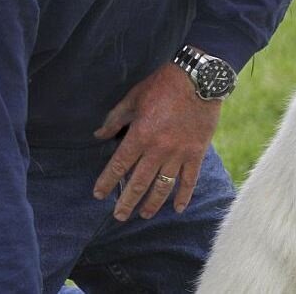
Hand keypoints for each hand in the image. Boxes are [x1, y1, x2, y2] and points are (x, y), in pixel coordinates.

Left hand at [92, 62, 221, 221]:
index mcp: (140, 134)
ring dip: (152, 204)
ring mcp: (178, 154)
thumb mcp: (134, 97)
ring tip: (144, 215)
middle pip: (139, 182)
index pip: (119, 165)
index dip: (107, 182)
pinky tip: (178, 208)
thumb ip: (115, 119)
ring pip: (163, 187)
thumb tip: (99, 135)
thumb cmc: (162, 85)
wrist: (197, 79)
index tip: (98, 194)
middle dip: (127, 201)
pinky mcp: (196, 153)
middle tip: (119, 216)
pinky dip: (184, 196)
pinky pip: (189, 180)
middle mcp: (158, 149)